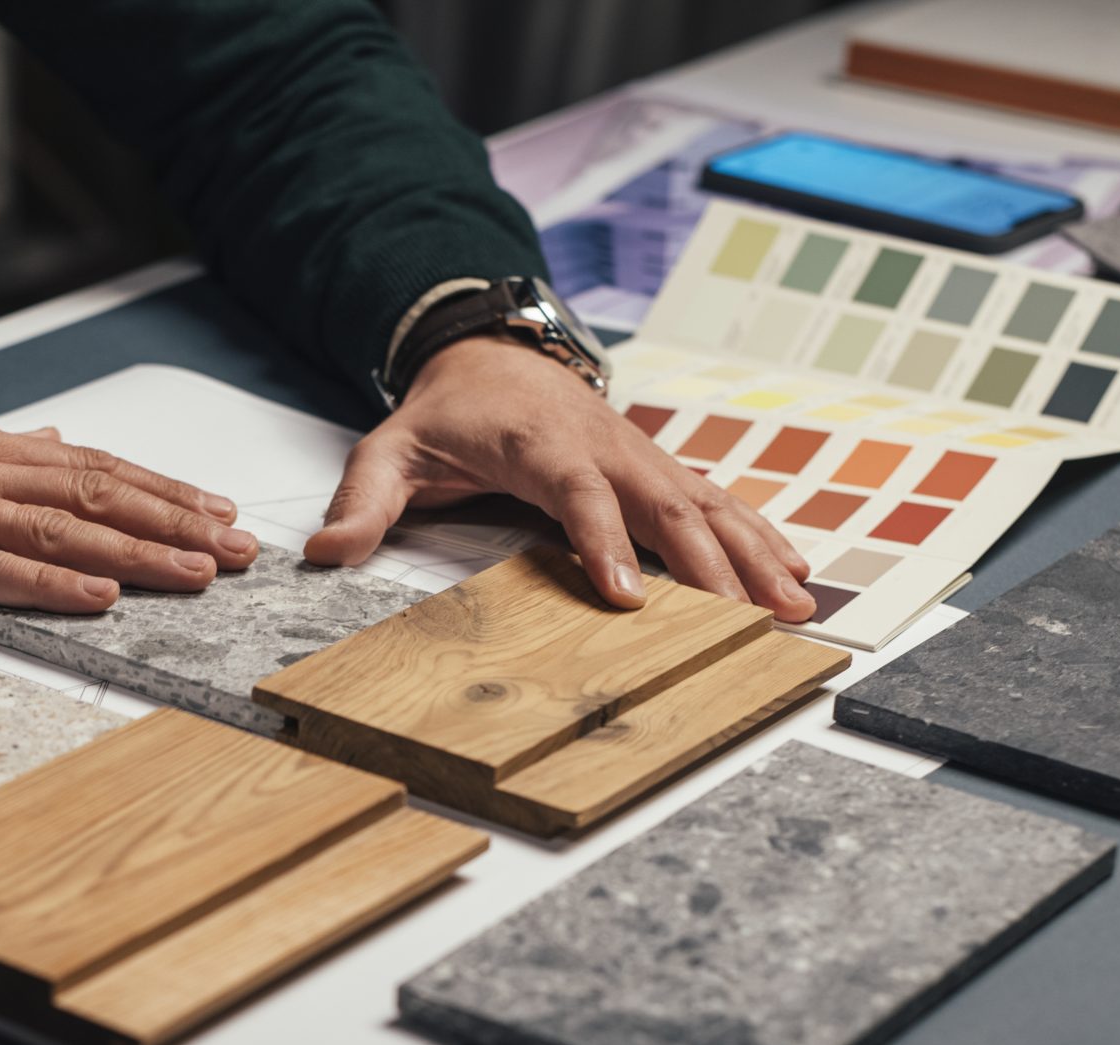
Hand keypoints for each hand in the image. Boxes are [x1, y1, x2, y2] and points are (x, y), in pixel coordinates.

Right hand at [0, 397, 258, 611]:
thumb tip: (56, 443)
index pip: (91, 467)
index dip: (162, 488)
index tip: (219, 509)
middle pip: (94, 494)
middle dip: (174, 521)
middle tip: (240, 547)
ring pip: (57, 530)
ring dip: (134, 553)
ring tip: (196, 574)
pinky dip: (49, 584)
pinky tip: (96, 598)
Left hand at [305, 336, 815, 620]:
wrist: (489, 351)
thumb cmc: (444, 412)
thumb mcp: (388, 450)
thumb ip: (362, 502)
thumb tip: (322, 553)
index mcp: (539, 442)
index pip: (579, 493)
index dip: (605, 541)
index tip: (629, 596)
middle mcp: (603, 446)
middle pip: (666, 504)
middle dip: (712, 563)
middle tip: (749, 617)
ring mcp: (638, 456)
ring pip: (708, 504)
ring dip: (754, 554)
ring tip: (797, 605)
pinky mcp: (657, 468)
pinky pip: (716, 502)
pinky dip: (759, 536)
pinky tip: (796, 573)